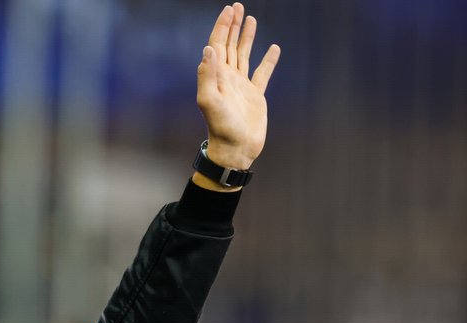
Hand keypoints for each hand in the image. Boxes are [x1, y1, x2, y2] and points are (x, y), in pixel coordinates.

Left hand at [196, 3, 279, 169]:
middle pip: (229, 45)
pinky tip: (274, 49)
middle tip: (237, 6)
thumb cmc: (221, 129)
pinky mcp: (255, 95)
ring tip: (250, 19)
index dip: (222, 27)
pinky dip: (268, 60)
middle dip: (232, 26)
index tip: (229, 9)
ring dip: (246, 37)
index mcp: (216, 77)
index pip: (218, 45)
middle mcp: (227, 78)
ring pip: (244, 55)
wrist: (235, 149)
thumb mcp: (210, 101)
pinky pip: (263, 73)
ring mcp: (241, 86)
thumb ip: (207, 75)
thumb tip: (209, 49)